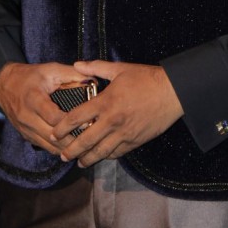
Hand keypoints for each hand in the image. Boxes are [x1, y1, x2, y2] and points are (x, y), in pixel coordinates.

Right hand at [0, 61, 94, 153]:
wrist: (4, 85)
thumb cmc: (30, 76)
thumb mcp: (50, 69)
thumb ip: (72, 74)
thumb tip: (93, 80)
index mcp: (34, 99)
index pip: (53, 117)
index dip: (72, 122)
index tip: (88, 122)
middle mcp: (27, 117)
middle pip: (53, 137)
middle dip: (73, 140)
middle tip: (92, 140)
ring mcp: (25, 129)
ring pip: (50, 146)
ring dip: (68, 149)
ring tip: (86, 147)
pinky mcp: (26, 136)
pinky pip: (45, 147)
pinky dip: (59, 149)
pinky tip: (72, 147)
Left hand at [50, 60, 183, 167]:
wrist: (173, 92)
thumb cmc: (146, 78)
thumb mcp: (120, 69)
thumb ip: (96, 68)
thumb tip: (77, 64)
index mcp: (106, 102)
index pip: (77, 118)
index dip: (62, 128)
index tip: (54, 134)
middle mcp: (112, 120)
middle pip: (85, 140)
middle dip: (71, 150)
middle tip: (62, 155)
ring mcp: (124, 133)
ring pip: (101, 151)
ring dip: (88, 158)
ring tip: (79, 162)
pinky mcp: (135, 141)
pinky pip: (117, 152)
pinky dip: (107, 156)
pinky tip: (101, 157)